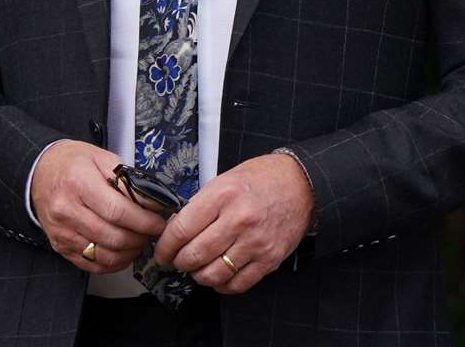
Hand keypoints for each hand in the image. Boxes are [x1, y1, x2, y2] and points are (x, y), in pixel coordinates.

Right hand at [30, 140, 167, 273]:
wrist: (39, 173)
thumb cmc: (73, 163)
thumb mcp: (102, 158)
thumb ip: (128, 181)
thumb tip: (152, 203)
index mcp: (79, 182)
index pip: (118, 211)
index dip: (143, 221)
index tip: (158, 222)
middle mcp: (67, 210)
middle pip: (113, 237)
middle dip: (140, 238)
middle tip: (151, 232)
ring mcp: (62, 232)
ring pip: (104, 255)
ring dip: (129, 252)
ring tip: (139, 240)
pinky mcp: (60, 246)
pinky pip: (92, 265)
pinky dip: (113, 263)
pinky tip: (123, 252)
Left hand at [152, 153, 313, 293]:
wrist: (302, 185)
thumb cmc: (261, 179)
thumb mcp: (225, 179)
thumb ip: (201, 203)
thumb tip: (175, 229)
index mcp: (222, 196)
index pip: (182, 230)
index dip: (166, 246)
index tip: (162, 252)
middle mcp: (238, 220)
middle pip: (195, 255)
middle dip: (180, 262)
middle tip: (178, 260)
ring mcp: (255, 243)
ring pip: (213, 274)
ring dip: (198, 276)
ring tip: (198, 268)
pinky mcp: (269, 260)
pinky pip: (237, 284)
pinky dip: (222, 285)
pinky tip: (218, 276)